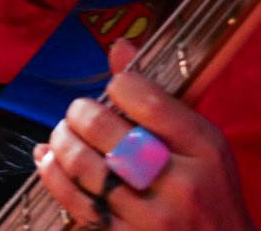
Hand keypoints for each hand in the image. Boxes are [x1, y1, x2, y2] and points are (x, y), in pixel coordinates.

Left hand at [32, 40, 253, 229]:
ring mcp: (151, 216)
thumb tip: (119, 47)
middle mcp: (179, 183)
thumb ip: (159, 96)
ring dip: (61, 142)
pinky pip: (77, 202)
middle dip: (80, 113)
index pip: (148, 101)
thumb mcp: (202, 142)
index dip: (119, 84)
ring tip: (63, 134)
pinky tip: (49, 161)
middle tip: (79, 112)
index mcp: (203, 148)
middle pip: (107, 132)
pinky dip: (54, 177)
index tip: (115, 86)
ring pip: (84, 167)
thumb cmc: (211, 193)